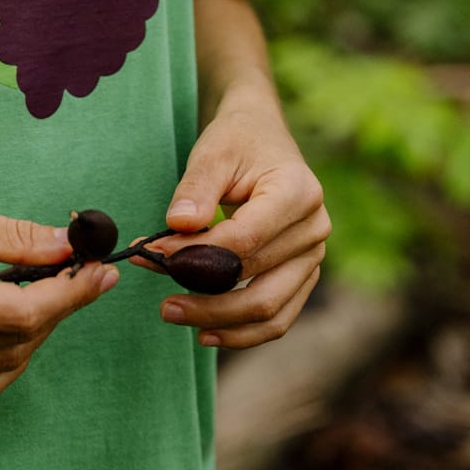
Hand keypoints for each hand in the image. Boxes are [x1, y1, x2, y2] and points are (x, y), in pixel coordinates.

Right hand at [0, 185, 117, 399]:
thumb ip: (17, 239)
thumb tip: (70, 247)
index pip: (23, 313)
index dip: (71, 294)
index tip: (103, 271)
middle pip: (20, 341)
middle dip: (61, 307)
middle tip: (83, 273)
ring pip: (7, 366)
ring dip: (38, 332)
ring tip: (48, 294)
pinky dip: (9, 357)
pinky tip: (16, 324)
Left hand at [132, 92, 329, 348]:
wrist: (263, 137)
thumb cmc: (238, 142)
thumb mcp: (213, 152)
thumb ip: (195, 189)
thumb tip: (177, 227)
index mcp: (298, 193)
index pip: (245, 239)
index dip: (198, 254)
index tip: (155, 254)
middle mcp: (314, 229)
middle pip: (258, 282)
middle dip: (205, 297)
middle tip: (161, 302)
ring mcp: (313, 256)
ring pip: (270, 309)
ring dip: (220, 321)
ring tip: (174, 314)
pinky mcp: (303, 275)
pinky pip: (278, 316)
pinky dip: (243, 331)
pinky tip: (206, 332)